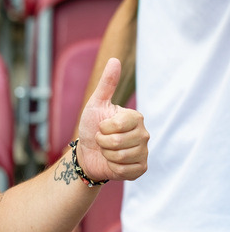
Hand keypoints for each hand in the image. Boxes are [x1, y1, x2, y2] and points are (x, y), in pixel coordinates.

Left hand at [75, 58, 148, 182]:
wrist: (87, 153)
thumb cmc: (91, 127)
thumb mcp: (95, 104)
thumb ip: (106, 84)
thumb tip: (115, 60)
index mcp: (136, 117)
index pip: (119, 125)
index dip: (104, 128)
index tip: (101, 127)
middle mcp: (144, 134)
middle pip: (118, 143)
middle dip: (102, 143)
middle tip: (102, 141)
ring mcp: (144, 152)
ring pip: (121, 157)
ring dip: (107, 155)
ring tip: (106, 151)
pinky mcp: (141, 168)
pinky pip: (126, 171)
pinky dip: (113, 168)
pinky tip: (113, 163)